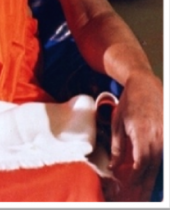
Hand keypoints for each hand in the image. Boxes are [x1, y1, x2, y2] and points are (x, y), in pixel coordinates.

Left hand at [107, 71, 162, 201]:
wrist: (144, 83)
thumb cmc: (129, 101)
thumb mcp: (118, 123)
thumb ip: (117, 147)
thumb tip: (114, 166)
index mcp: (142, 133)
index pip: (141, 163)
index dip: (135, 176)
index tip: (127, 183)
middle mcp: (157, 136)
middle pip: (153, 166)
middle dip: (144, 182)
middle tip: (138, 195)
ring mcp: (165, 134)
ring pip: (160, 161)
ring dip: (151, 174)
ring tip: (144, 187)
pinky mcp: (168, 132)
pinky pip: (163, 153)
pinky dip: (157, 163)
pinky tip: (150, 170)